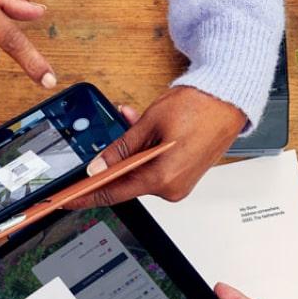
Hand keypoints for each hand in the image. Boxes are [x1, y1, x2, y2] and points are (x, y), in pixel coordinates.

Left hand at [73, 87, 244, 205]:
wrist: (229, 99)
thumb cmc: (199, 107)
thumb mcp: (149, 123)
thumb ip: (120, 148)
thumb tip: (98, 167)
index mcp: (162, 177)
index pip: (114, 193)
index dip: (87, 196)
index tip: (68, 199)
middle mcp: (173, 187)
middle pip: (127, 180)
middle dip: (113, 159)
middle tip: (106, 139)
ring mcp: (180, 183)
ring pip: (140, 170)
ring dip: (130, 150)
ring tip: (131, 122)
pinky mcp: (184, 175)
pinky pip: (155, 167)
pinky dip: (145, 151)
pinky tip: (144, 131)